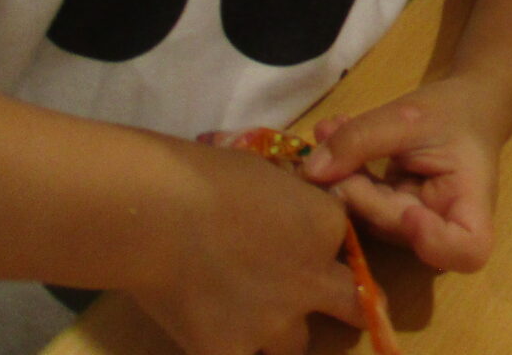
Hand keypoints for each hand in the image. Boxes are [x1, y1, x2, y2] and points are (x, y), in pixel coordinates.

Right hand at [131, 140, 360, 354]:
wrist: (157, 212)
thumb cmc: (207, 175)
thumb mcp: (268, 174)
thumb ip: (289, 201)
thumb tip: (284, 209)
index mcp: (326, 227)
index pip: (344, 242)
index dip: (322, 245)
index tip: (300, 243)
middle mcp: (312, 280)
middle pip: (354, 305)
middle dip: (346, 306)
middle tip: (326, 305)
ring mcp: (274, 322)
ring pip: (296, 345)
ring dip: (280, 334)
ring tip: (247, 319)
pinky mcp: (230, 350)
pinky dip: (232, 348)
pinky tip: (211, 335)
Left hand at [301, 76, 500, 273]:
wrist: (465, 104)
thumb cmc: (454, 110)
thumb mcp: (412, 116)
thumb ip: (363, 139)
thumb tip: (311, 171)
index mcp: (471, 203)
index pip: (467, 250)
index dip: (435, 242)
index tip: (410, 214)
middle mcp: (442, 224)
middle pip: (400, 231)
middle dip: (362, 197)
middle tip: (333, 157)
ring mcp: (413, 224)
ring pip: (371, 219)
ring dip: (344, 179)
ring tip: (328, 132)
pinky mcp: (391, 212)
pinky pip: (362, 201)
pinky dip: (344, 170)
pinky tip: (330, 132)